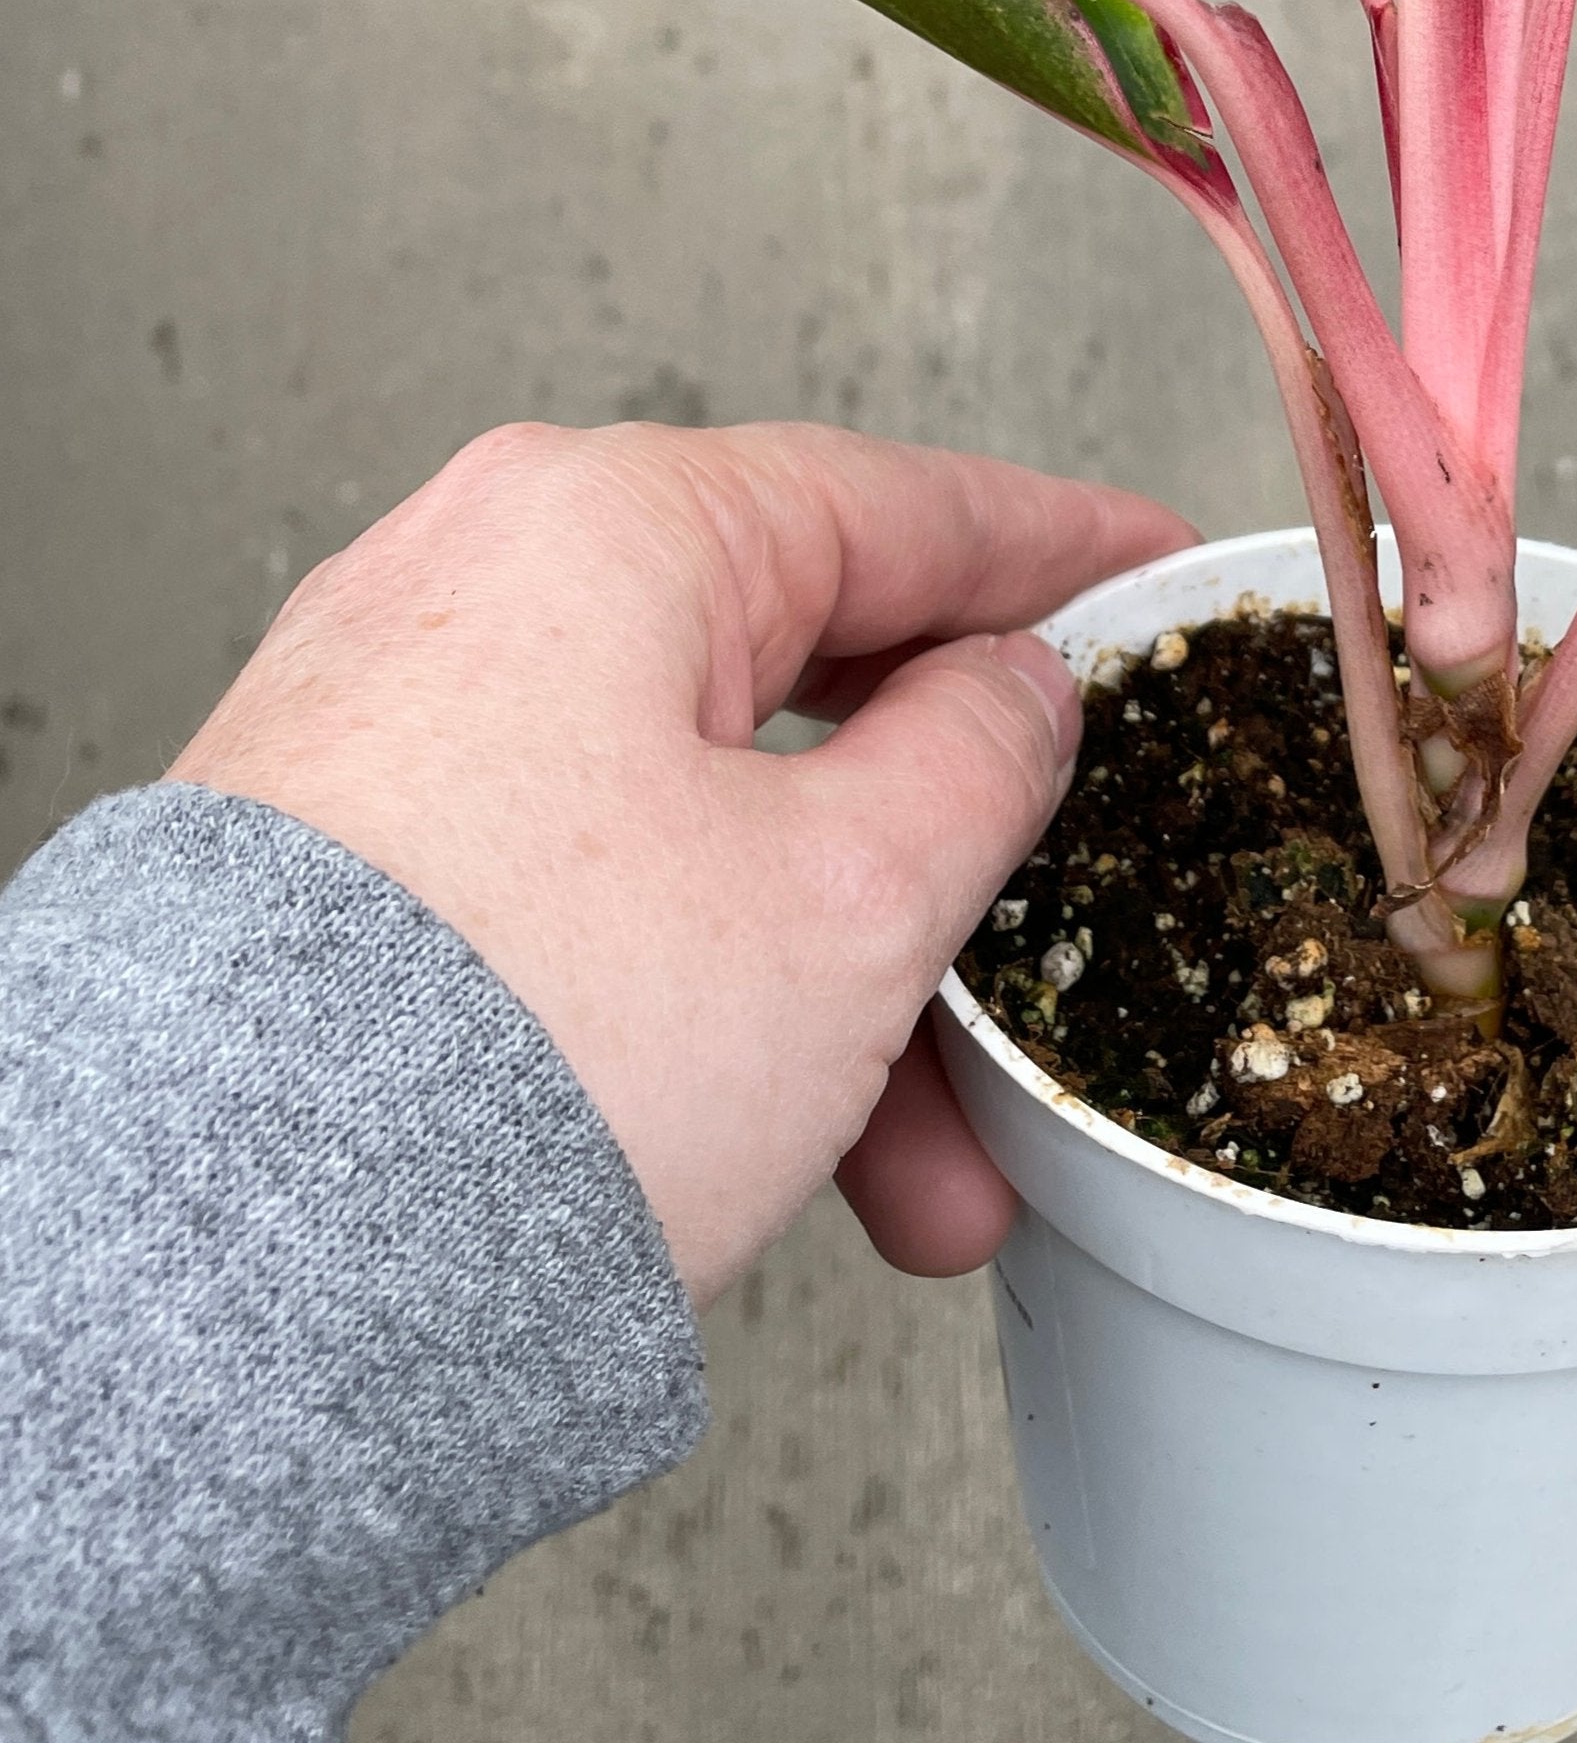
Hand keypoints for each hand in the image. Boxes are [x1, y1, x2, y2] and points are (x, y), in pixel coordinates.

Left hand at [173, 419, 1189, 1305]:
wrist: (218, 1290)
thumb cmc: (503, 1058)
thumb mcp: (853, 898)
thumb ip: (982, 758)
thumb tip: (1013, 692)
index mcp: (610, 527)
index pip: (907, 501)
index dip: (1060, 553)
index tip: (1144, 570)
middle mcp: (483, 588)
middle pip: (810, 693)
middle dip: (948, 874)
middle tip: (1053, 945)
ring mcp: (401, 727)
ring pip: (708, 826)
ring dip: (840, 992)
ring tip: (917, 1168)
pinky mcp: (352, 866)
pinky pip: (595, 899)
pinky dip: (705, 1004)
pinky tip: (778, 1146)